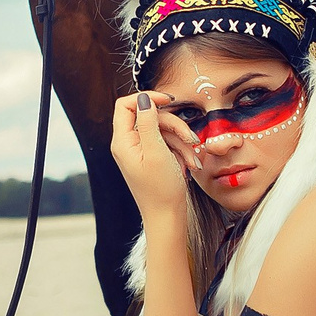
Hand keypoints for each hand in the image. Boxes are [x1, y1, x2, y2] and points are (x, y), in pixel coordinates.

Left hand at [109, 90, 200, 219]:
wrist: (167, 217)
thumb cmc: (161, 190)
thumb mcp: (157, 152)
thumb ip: (148, 122)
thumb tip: (143, 98)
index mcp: (122, 142)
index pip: (125, 105)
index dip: (147, 98)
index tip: (168, 100)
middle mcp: (128, 144)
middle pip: (150, 117)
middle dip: (174, 126)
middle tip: (190, 139)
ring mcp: (140, 151)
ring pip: (163, 130)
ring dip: (181, 141)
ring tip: (193, 158)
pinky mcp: (151, 157)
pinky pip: (167, 144)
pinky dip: (180, 151)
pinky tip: (189, 164)